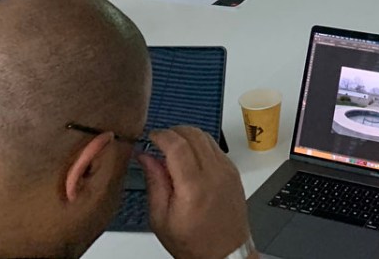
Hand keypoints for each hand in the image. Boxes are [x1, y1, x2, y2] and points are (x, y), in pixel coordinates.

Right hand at [139, 126, 251, 258]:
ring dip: (188, 136)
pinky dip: (200, 144)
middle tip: (159, 141)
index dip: (161, 135)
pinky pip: (216, 147)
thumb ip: (154, 183)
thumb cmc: (194, 243)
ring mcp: (227, 171)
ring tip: (173, 149)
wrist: (224, 253)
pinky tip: (190, 158)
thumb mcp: (161, 219)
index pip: (178, 145)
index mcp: (194, 187)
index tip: (151, 137)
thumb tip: (145, 156)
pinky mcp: (233, 171)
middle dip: (173, 131)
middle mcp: (214, 174)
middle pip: (194, 134)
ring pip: (206, 136)